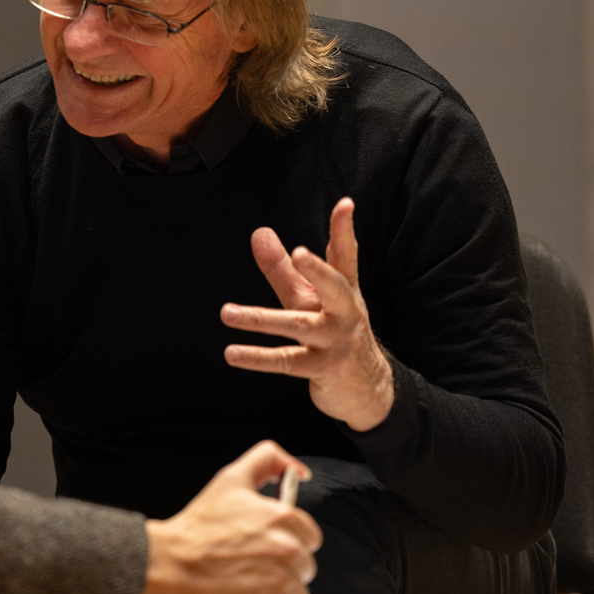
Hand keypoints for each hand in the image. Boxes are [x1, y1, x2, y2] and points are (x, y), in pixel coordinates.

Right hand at [142, 442, 320, 593]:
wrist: (169, 565)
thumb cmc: (199, 526)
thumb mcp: (231, 478)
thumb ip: (268, 460)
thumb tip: (300, 471)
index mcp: (284, 518)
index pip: (310, 538)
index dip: (287, 541)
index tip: (263, 545)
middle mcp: (288, 551)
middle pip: (305, 569)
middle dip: (282, 569)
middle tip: (250, 565)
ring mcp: (281, 587)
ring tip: (246, 586)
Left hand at [221, 197, 395, 432]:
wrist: (367, 389)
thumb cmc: (336, 333)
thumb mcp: (310, 298)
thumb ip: (284, 268)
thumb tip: (260, 233)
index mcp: (344, 292)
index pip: (345, 256)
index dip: (344, 230)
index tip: (345, 204)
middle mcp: (343, 313)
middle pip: (334, 287)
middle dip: (318, 271)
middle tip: (300, 254)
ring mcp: (334, 342)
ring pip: (298, 325)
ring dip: (260, 319)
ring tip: (227, 312)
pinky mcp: (321, 369)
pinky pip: (286, 361)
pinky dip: (257, 358)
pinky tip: (231, 353)